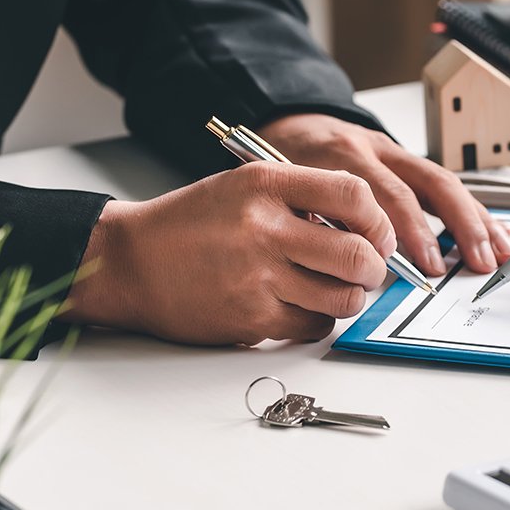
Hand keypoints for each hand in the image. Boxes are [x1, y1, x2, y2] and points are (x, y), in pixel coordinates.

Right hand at [64, 161, 395, 345]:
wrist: (131, 262)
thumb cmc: (190, 224)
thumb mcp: (244, 187)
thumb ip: (302, 198)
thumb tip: (365, 227)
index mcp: (266, 184)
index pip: (354, 195)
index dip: (378, 221)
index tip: (377, 234)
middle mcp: (264, 228)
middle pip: (357, 255)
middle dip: (373, 268)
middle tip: (367, 269)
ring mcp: (258, 277)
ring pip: (343, 297)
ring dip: (350, 297)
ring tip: (336, 289)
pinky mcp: (251, 318)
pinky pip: (314, 324)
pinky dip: (319, 319)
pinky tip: (302, 305)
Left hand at [257, 114, 509, 275]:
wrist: (290, 121)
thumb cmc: (283, 162)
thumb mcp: (285, 190)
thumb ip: (315, 222)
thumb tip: (352, 267)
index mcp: (342, 157)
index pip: (386, 194)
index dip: (411, 231)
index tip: (427, 265)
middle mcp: (375, 149)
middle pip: (429, 183)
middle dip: (459, 224)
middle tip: (474, 261)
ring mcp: (395, 152)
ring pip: (445, 181)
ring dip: (476, 219)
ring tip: (498, 252)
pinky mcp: (407, 158)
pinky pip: (445, 184)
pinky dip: (473, 210)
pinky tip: (493, 234)